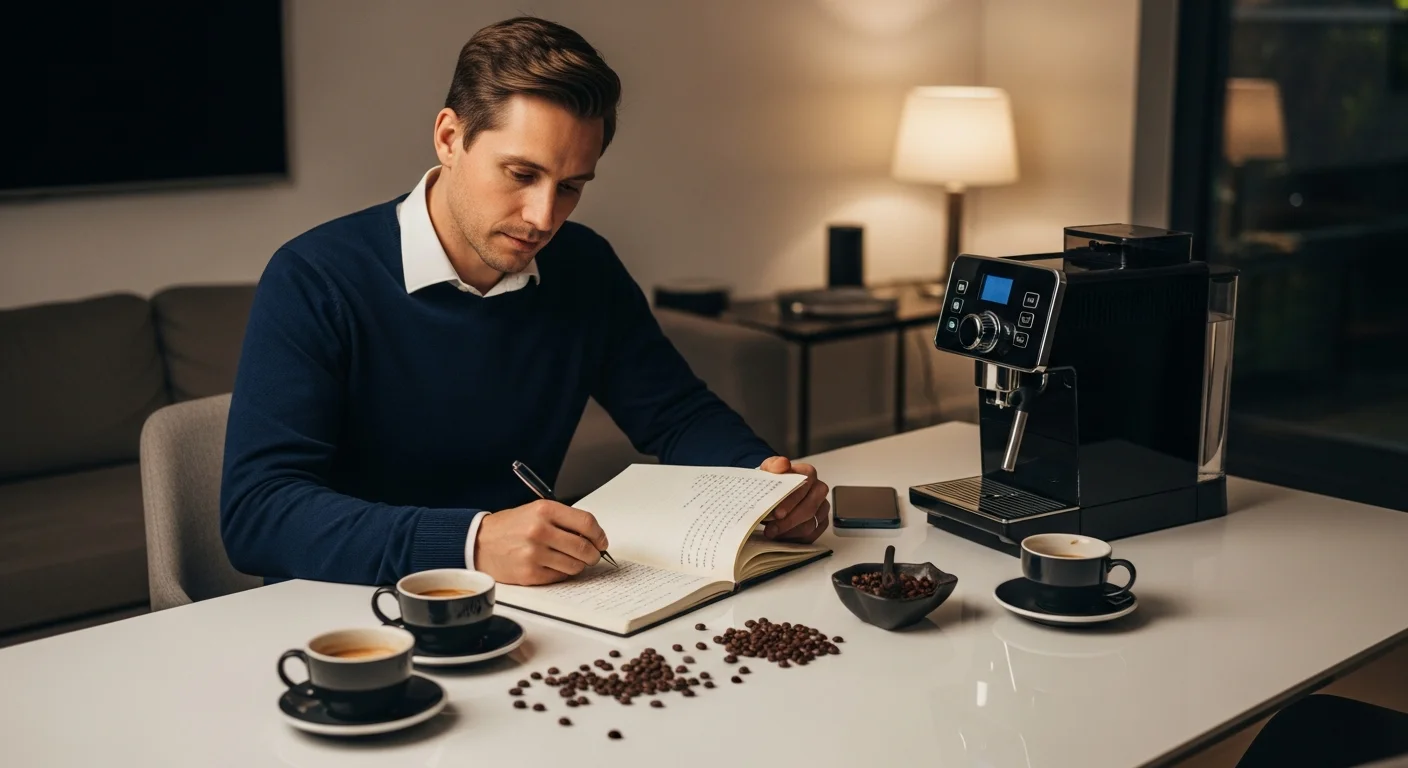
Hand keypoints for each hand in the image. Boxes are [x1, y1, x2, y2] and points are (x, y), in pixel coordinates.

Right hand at [473, 500, 609, 585]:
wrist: (480, 542)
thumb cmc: (511, 527)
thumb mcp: (536, 512)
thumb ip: (564, 520)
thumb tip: (594, 537)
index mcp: (544, 510)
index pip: (587, 523)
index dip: (599, 535)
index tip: (601, 541)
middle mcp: (540, 530)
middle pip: (584, 547)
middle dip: (594, 554)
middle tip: (593, 555)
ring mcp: (534, 553)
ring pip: (575, 565)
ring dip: (579, 565)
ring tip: (570, 560)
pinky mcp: (529, 573)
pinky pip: (560, 576)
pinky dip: (563, 573)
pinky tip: (554, 565)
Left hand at [758, 456, 828, 543]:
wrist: (775, 491)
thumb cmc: (774, 481)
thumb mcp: (768, 469)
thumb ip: (773, 465)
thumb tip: (782, 464)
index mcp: (808, 473)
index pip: (804, 487)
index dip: (790, 501)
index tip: (776, 513)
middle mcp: (819, 489)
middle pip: (809, 509)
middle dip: (788, 521)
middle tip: (771, 529)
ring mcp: (822, 507)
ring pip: (810, 524)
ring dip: (789, 532)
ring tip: (772, 533)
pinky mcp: (821, 522)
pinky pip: (812, 535)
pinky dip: (795, 538)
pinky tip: (782, 536)